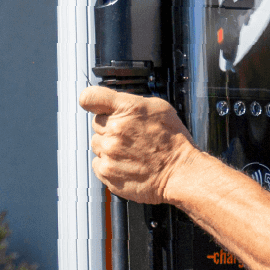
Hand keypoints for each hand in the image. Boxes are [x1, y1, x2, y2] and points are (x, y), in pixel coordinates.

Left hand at [79, 86, 200, 204]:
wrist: (180, 172)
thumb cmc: (174, 141)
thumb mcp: (158, 108)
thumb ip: (131, 103)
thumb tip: (112, 104)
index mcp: (127, 108)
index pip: (89, 97)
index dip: (92, 102)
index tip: (96, 107)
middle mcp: (115, 128)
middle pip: (96, 123)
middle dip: (110, 128)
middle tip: (130, 136)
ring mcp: (109, 151)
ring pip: (97, 144)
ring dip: (109, 147)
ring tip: (130, 152)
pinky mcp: (107, 172)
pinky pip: (98, 164)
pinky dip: (109, 165)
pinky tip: (126, 164)